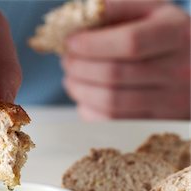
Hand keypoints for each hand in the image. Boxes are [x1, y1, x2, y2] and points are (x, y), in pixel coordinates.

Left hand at [61, 0, 189, 119]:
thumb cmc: (160, 34)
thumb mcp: (147, 11)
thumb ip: (114, 9)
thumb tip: (76, 19)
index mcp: (177, 33)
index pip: (130, 43)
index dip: (92, 44)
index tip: (71, 42)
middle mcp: (180, 70)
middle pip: (115, 74)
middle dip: (79, 67)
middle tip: (66, 60)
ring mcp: (171, 102)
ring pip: (110, 102)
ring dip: (79, 89)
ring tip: (70, 77)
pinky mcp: (157, 124)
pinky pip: (112, 123)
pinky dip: (89, 109)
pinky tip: (85, 96)